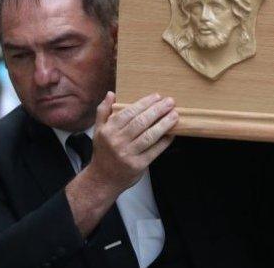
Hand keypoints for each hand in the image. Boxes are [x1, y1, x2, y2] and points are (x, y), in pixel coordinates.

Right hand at [66, 92, 177, 237]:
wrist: (102, 179)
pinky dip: (165, 141)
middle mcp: (117, 141)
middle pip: (141, 122)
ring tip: (175, 115)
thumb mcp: (98, 131)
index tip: (157, 96)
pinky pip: (155, 150)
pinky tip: (173, 133)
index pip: (129, 112)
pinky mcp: (138, 165)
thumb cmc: (104, 152)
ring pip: (149, 136)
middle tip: (170, 102)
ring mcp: (128, 154)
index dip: (144, 103)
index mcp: (108, 130)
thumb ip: (103, 111)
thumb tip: (111, 94)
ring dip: (164, 124)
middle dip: (157, 110)